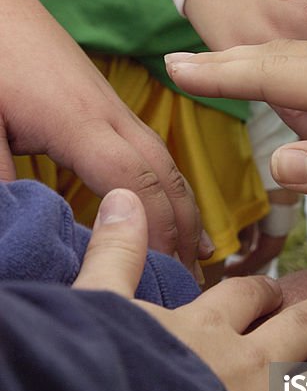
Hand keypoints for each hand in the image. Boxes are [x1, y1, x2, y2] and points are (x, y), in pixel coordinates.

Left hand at [0, 0, 207, 272]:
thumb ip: (1, 175)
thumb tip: (20, 228)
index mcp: (80, 123)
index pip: (133, 184)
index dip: (152, 232)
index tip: (161, 275)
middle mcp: (111, 117)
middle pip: (164, 179)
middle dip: (182, 231)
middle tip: (192, 283)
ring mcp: (116, 110)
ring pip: (168, 164)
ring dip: (186, 210)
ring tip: (202, 255)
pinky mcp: (111, 107)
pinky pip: (155, 154)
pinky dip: (173, 188)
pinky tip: (174, 209)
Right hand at [166, 39, 306, 211]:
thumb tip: (278, 164)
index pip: (274, 75)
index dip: (223, 74)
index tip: (176, 68)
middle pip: (281, 60)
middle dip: (228, 62)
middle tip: (178, 61)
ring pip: (303, 63)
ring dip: (256, 64)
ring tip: (218, 69)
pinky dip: (293, 76)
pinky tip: (291, 86)